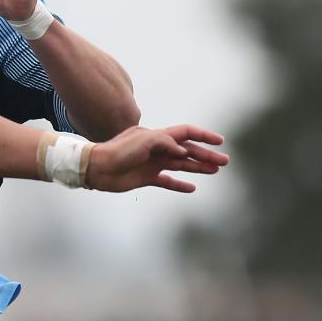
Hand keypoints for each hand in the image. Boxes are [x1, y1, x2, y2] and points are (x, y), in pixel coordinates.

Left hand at [85, 124, 227, 192]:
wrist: (96, 168)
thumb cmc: (117, 151)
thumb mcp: (142, 140)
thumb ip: (165, 142)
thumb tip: (183, 151)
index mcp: (157, 136)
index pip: (185, 132)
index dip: (203, 136)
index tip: (220, 142)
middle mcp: (156, 148)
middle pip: (187, 150)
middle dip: (206, 155)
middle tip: (225, 162)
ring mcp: (152, 163)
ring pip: (180, 164)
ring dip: (198, 167)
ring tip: (215, 171)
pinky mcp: (146, 177)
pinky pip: (167, 181)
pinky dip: (180, 184)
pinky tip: (192, 188)